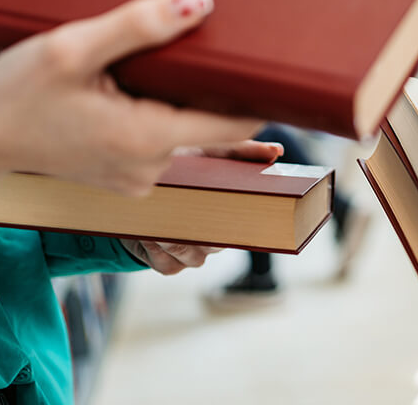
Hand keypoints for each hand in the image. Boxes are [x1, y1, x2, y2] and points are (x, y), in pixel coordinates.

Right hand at [0, 0, 261, 219]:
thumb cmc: (17, 91)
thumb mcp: (73, 47)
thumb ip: (139, 25)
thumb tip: (201, 1)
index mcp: (145, 139)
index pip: (234, 126)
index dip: (263, 97)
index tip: (280, 68)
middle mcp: (151, 168)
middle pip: (215, 129)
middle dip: (227, 92)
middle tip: (239, 52)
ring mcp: (140, 179)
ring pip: (190, 137)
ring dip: (193, 104)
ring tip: (192, 63)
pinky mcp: (128, 177)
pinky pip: (166, 146)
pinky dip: (169, 118)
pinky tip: (155, 89)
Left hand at [121, 140, 284, 274]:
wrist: (140, 185)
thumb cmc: (183, 168)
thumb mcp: (211, 154)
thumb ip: (243, 151)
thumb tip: (277, 151)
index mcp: (229, 217)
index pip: (245, 228)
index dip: (240, 225)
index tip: (228, 211)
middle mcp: (213, 239)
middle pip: (217, 245)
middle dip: (201, 230)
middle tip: (188, 213)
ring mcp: (191, 255)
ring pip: (193, 257)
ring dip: (175, 239)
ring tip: (162, 219)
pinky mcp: (168, 265)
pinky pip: (169, 266)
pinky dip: (157, 251)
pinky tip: (149, 234)